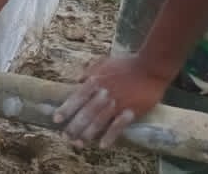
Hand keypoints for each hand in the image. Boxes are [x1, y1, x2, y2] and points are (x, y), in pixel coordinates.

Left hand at [52, 55, 170, 148]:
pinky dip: (110, 136)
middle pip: (86, 112)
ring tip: (79, 143)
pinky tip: (102, 145)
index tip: (56, 120)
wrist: (151, 67)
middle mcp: (103, 94)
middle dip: (74, 126)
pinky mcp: (131, 111)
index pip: (76, 97)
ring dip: (88, 133)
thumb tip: (77, 80)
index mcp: (95, 81)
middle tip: (65, 137)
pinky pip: (118, 126)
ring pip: (99, 121)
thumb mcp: (103, 62)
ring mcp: (117, 103)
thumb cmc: (126, 64)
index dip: (66, 109)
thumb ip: (89, 72)